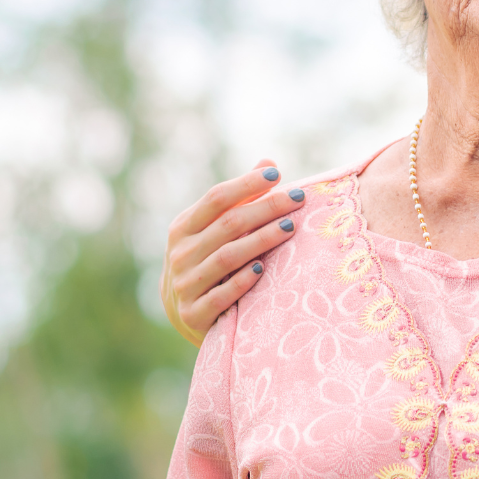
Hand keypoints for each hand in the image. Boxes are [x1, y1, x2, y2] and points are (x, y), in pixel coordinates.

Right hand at [163, 159, 302, 344]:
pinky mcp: (194, 314)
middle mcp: (180, 253)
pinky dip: (242, 281)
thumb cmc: (207, 261)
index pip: (215, 198)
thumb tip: (268, 164)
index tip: (276, 175)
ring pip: (227, 257)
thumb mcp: (213, 230)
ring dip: (261, 240)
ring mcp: (185, 284)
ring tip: (290, 228)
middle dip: (266, 208)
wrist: (185, 314)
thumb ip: (239, 200)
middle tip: (298, 198)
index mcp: (183, 227)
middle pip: (228, 224)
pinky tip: (263, 269)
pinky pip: (221, 295)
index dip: (246, 184)